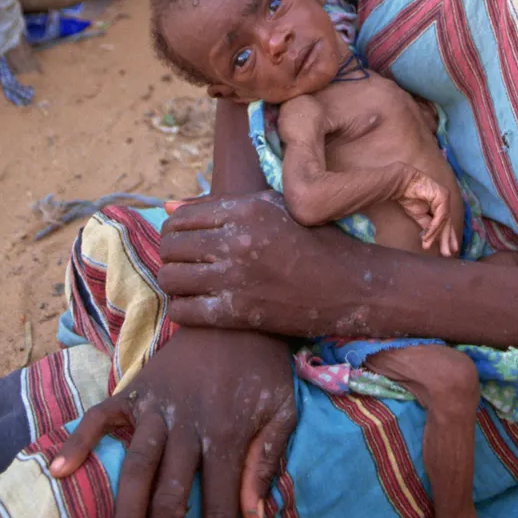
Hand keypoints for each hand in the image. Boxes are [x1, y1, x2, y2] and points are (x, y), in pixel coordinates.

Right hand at [49, 326, 296, 517]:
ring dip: (125, 514)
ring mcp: (157, 406)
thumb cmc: (263, 366)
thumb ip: (268, 459)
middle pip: (170, 497)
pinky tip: (59, 471)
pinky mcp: (135, 389)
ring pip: (136, 468)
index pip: (221, 506)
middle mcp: (188, 424)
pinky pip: (100, 415)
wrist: (235, 311)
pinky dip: (78, 440)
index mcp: (228, 433)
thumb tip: (251, 517)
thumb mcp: (283, 408)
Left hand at [159, 188, 367, 335]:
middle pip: (170, 247)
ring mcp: (234, 278)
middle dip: (172, 255)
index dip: (176, 230)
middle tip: (186, 263)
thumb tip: (169, 206)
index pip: (181, 218)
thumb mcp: (274, 207)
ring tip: (189, 284)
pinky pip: (183, 311)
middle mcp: (236, 241)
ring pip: (170, 279)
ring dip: (174, 282)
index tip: (185, 240)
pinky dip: (182, 309)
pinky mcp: (237, 313)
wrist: (349, 285)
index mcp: (245, 209)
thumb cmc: (315, 241)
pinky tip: (197, 306)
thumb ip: (220, 205)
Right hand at [398, 169, 457, 256]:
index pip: (446, 223)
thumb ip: (428, 227)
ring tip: (432, 247)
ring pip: (445, 221)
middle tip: (447, 254)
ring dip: (438, 235)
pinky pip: (440, 215)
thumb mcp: (420, 217)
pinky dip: (434, 227)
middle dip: (447, 239)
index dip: (447, 237)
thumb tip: (432, 241)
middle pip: (448, 223)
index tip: (449, 251)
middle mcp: (444, 202)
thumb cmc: (409, 198)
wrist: (402, 184)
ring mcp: (445, 198)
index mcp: (440, 206)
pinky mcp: (443, 195)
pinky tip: (428, 236)